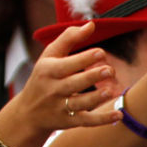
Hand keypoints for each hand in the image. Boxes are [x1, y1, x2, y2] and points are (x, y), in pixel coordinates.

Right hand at [7, 22, 121, 132]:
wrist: (28, 113)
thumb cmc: (44, 77)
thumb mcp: (49, 56)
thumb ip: (69, 38)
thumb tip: (92, 25)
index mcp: (48, 70)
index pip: (67, 65)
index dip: (84, 59)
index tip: (101, 52)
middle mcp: (53, 89)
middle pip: (74, 84)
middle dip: (92, 77)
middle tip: (110, 70)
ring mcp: (61, 107)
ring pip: (81, 103)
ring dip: (97, 98)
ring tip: (111, 91)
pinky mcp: (69, 122)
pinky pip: (88, 121)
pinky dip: (103, 119)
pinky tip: (119, 114)